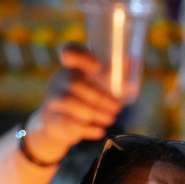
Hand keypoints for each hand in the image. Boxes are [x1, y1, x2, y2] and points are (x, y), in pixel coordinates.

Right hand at [20, 44, 121, 163]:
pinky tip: (99, 131)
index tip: (97, 67)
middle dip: (99, 97)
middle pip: (74, 83)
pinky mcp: (52, 119)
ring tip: (110, 119)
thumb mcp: (96, 85)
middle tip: (116, 108)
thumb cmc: (83, 99)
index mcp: (72, 67)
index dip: (81, 56)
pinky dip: (86, 128)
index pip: (69, 52)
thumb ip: (113, 76)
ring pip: (69, 102)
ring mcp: (53, 99)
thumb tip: (131, 64)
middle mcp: (60, 80)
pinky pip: (66, 122)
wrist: (57, 124)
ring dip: (93, 112)